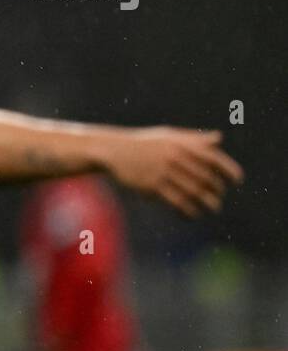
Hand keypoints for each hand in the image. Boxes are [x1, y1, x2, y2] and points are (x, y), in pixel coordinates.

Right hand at [103, 127, 243, 216]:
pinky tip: (192, 215)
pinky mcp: (153, 186)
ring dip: (207, 203)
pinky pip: (177, 201)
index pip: (213, 158)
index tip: (237, 181)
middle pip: (206, 178)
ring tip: (212, 209)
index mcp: (182, 144)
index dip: (229, 170)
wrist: (114, 151)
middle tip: (218, 198)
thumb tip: (219, 138)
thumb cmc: (143, 143)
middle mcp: (175, 157)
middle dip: (216, 190)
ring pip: (194, 192)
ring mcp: (164, 172)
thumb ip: (194, 139)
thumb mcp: (168, 136)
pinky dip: (188, 210)